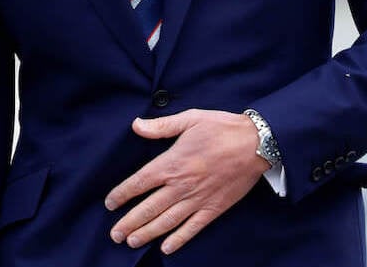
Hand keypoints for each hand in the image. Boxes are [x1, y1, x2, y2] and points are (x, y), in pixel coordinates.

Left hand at [105, 110, 268, 253]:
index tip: (109, 204)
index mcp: (172, 163)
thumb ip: (161, 126)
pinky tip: (166, 248)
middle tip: (115, 234)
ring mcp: (198, 199)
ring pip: (167, 221)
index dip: (122, 194)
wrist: (257, 144)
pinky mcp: (214, 208)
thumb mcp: (189, 119)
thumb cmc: (221, 128)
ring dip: (147, 233)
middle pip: (149, 208)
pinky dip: (179, 239)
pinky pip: (193, 228)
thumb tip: (136, 125)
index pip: (139, 182)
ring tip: (131, 242)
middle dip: (129, 222)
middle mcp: (181, 185)